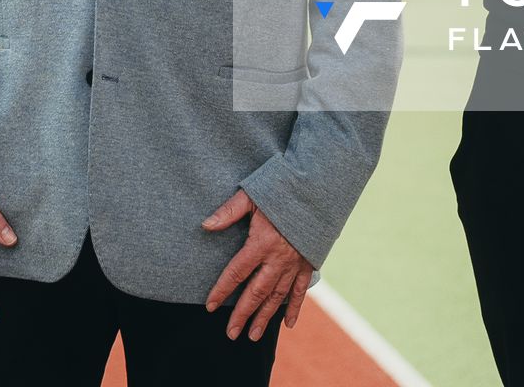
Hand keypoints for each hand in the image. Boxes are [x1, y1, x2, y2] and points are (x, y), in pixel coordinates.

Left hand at [203, 190, 314, 340]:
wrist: (318, 189)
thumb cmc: (282, 189)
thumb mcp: (252, 196)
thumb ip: (229, 212)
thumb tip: (205, 225)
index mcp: (261, 243)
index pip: (236, 273)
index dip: (222, 290)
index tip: (210, 306)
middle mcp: (278, 258)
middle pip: (256, 292)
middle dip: (242, 314)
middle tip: (231, 333)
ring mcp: (294, 263)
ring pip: (277, 296)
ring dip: (264, 317)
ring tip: (253, 335)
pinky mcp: (308, 263)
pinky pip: (300, 290)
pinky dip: (295, 308)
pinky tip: (288, 324)